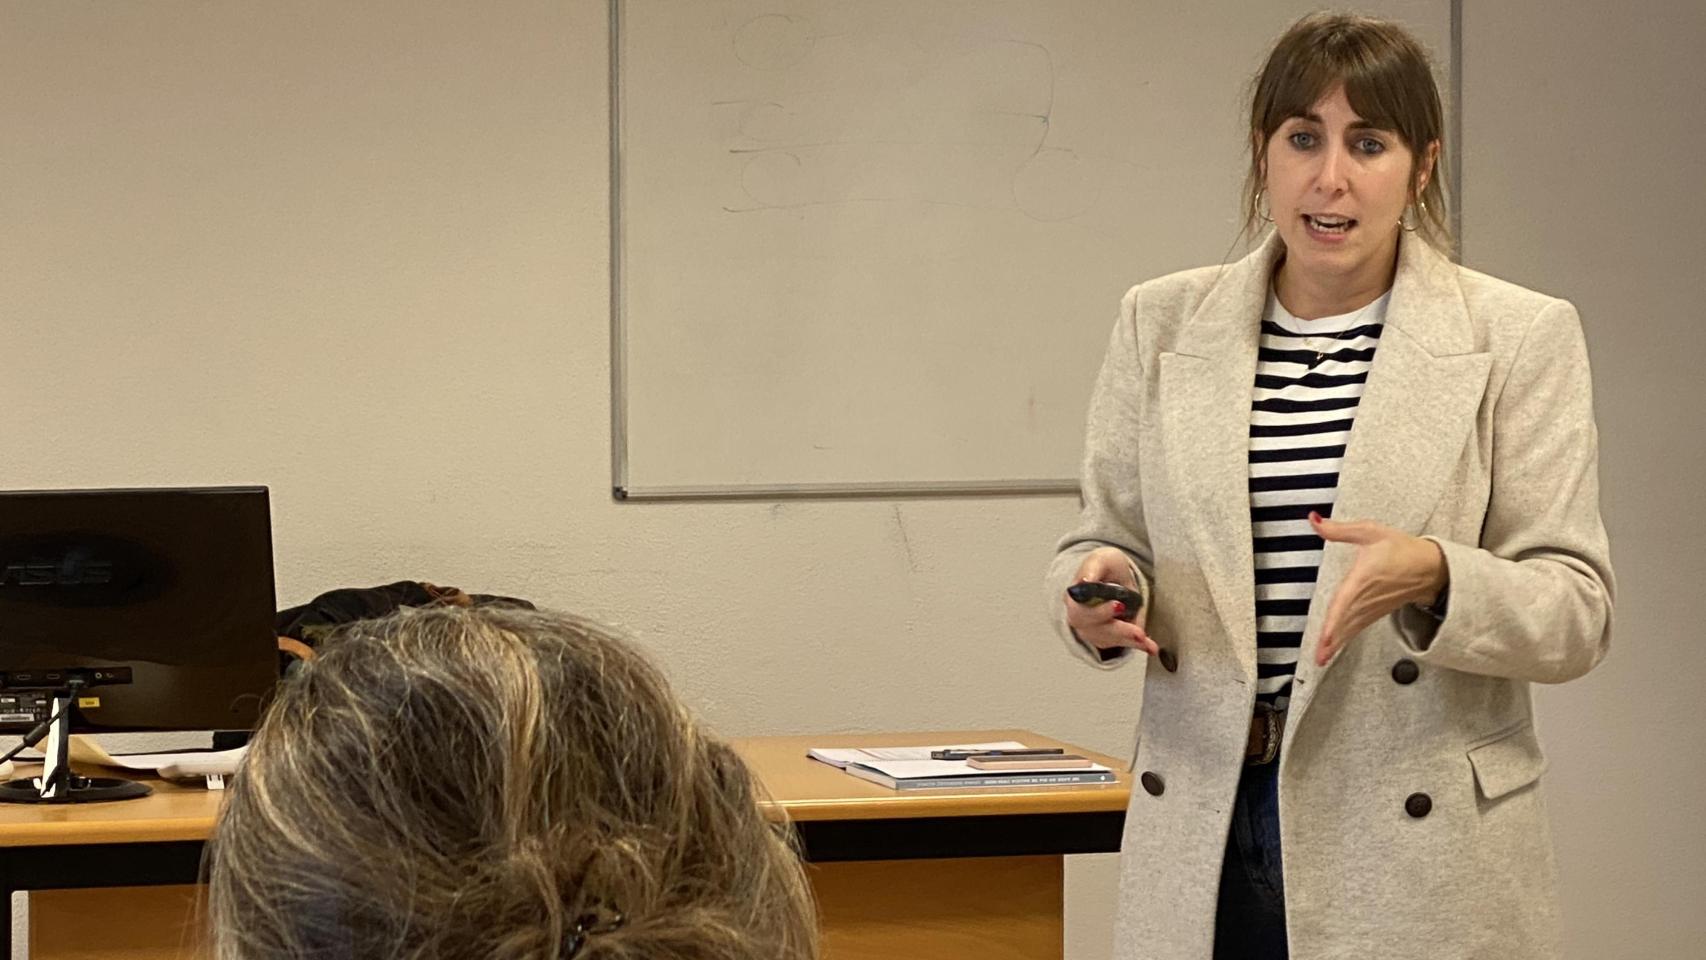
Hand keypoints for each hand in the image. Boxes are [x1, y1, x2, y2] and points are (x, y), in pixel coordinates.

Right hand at [1065, 547, 1157, 656]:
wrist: (1110, 574)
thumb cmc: (1105, 566)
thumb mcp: (1101, 559)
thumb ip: (1094, 568)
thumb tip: (1086, 582)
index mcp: (1075, 596)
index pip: (1081, 610)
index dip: (1099, 612)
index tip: (1119, 606)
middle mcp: (1078, 616)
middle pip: (1094, 629)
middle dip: (1119, 631)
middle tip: (1139, 633)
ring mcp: (1089, 629)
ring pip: (1107, 639)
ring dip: (1129, 641)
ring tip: (1149, 644)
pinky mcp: (1104, 637)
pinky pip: (1118, 643)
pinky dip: (1135, 645)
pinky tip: (1150, 647)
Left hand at [1311, 512, 1447, 665]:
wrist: (1430, 567)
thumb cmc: (1401, 549)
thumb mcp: (1370, 532)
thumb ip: (1339, 529)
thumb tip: (1314, 520)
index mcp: (1362, 579)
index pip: (1345, 602)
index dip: (1335, 620)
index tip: (1326, 635)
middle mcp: (1366, 598)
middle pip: (1346, 622)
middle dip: (1332, 641)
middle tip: (1318, 657)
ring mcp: (1371, 608)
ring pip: (1350, 628)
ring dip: (1336, 645)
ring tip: (1321, 659)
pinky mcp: (1374, 613)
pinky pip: (1356, 628)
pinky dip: (1344, 639)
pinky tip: (1334, 649)